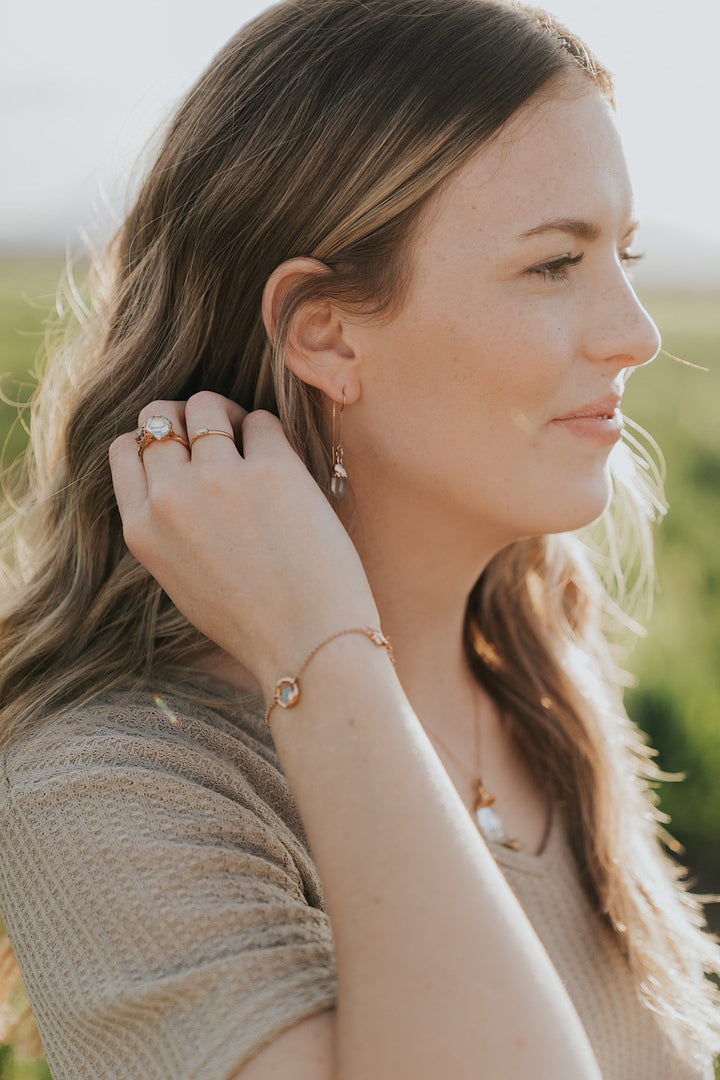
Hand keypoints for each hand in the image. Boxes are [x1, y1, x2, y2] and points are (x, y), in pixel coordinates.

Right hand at [109, 392, 379, 697]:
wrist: (307, 645)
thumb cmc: (252, 622)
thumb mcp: (180, 580)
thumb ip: (167, 527)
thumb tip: (174, 473)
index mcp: (142, 529)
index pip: (125, 449)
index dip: (154, 439)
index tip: (182, 448)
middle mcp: (171, 498)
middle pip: (159, 415)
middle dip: (187, 416)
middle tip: (219, 432)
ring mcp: (219, 479)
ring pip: (207, 405)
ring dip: (229, 414)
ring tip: (250, 438)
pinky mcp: (271, 469)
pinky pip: (262, 420)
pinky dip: (270, 433)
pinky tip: (284, 464)